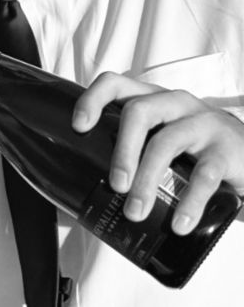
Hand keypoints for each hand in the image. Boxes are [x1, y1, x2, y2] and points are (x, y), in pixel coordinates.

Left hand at [72, 71, 243, 233]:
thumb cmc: (195, 152)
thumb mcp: (164, 141)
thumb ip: (134, 151)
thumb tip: (85, 188)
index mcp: (153, 100)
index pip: (116, 83)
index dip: (93, 99)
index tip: (79, 127)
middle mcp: (177, 104)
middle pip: (139, 112)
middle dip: (122, 150)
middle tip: (115, 185)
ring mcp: (204, 123)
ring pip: (166, 142)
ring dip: (146, 179)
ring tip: (135, 211)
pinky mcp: (228, 150)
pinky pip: (204, 175)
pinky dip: (188, 202)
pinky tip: (177, 223)